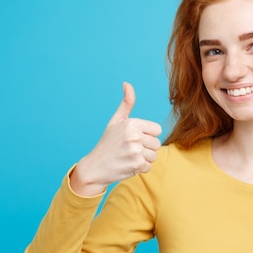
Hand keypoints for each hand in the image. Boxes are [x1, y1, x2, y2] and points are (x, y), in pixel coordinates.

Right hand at [70, 82, 162, 196]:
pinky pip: (149, 167)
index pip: (157, 130)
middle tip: (130, 149)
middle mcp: (134, 135)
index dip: (148, 135)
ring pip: (154, 156)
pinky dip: (140, 169)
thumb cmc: (107, 143)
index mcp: (131, 123)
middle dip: (146, 148)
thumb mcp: (115, 121)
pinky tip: (128, 165)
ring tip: (129, 157)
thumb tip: (127, 83)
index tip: (135, 138)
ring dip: (143, 159)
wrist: (94, 167)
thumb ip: (126, 103)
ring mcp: (136, 150)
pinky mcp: (136, 164)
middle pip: (157, 144)